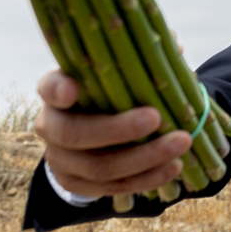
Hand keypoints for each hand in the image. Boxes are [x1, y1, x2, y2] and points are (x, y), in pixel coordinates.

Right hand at [33, 70, 190, 196]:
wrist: (90, 137)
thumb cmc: (109, 95)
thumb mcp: (115, 75)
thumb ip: (138, 60)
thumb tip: (174, 44)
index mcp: (56, 91)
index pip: (49, 87)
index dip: (58, 90)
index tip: (73, 87)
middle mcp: (50, 126)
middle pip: (74, 134)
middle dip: (117, 129)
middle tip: (156, 117)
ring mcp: (61, 160)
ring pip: (99, 167)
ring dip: (144, 157)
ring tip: (181, 143)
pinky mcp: (77, 185)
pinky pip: (112, 187)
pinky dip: (146, 179)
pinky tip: (173, 167)